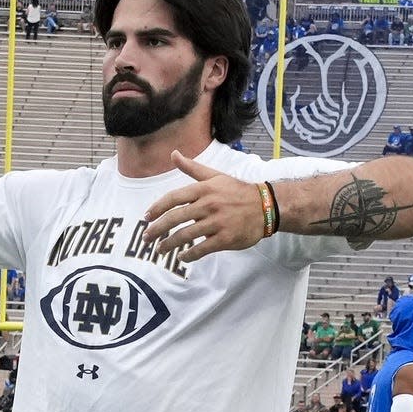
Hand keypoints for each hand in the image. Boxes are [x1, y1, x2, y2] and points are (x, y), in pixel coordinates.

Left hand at [143, 151, 267, 263]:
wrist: (266, 206)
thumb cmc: (237, 191)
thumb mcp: (215, 176)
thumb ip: (192, 168)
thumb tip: (174, 154)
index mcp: (204, 189)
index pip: (173, 198)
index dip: (157, 208)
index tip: (146, 217)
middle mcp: (208, 204)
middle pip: (175, 218)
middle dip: (157, 229)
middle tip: (146, 238)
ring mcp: (216, 222)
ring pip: (186, 235)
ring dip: (169, 244)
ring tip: (160, 250)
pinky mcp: (224, 238)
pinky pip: (201, 249)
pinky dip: (189, 254)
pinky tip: (181, 257)